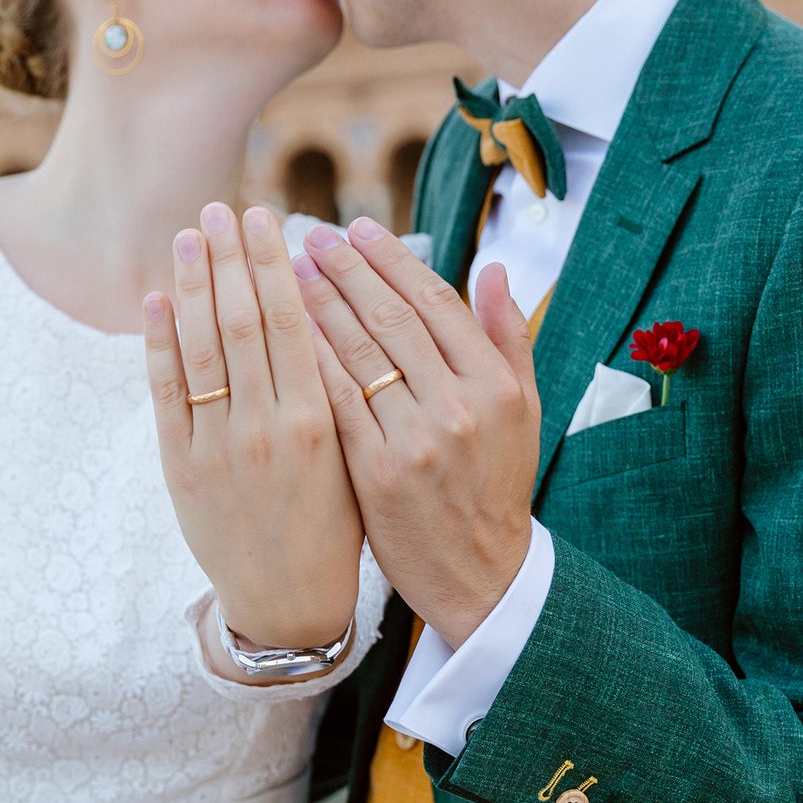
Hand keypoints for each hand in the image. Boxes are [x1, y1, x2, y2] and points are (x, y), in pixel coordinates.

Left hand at [144, 204, 363, 652]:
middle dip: (233, 258)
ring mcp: (221, 446)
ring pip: (204, 348)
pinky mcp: (183, 467)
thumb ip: (346, 386)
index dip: (276, 265)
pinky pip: (167, 392)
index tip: (270, 220)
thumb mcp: (357, 453)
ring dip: (194, 284)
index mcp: (320, 419)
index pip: (292, 320)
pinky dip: (159, 342)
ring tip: (190, 235)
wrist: (293, 601)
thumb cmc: (338, 522)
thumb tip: (335, 311)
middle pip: (244, 321)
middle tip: (225, 207)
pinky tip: (158, 298)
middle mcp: (269, 426)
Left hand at [293, 218, 539, 647]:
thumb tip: (494, 269)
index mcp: (497, 385)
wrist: (478, 575)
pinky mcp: (375, 474)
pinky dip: (307, 361)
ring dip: (317, 306)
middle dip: (345, 270)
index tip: (357, 227)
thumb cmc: (494, 486)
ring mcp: (416, 441)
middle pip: (391, 319)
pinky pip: (333, 402)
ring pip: (357, 355)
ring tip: (284, 271)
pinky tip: (280, 332)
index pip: (436, 302)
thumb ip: (507, 338)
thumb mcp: (523, 413)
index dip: (392, 260)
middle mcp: (459, 407)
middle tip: (307, 236)